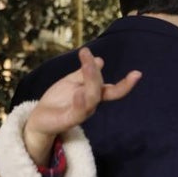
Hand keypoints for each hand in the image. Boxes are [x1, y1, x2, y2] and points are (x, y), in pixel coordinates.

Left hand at [23, 48, 140, 163]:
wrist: (39, 118)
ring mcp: (81, 113)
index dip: (126, 84)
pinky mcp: (69, 120)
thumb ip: (84, 73)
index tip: (137, 74)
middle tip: (87, 55)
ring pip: (91, 98)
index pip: (112, 90)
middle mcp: (90, 105)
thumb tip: (100, 60)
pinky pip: (78, 112)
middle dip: (95, 72)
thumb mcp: (70, 82)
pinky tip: (78, 92)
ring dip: (90, 81)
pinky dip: (80, 102)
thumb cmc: (57, 101)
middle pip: (99, 89)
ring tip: (87, 65)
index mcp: (93, 95)